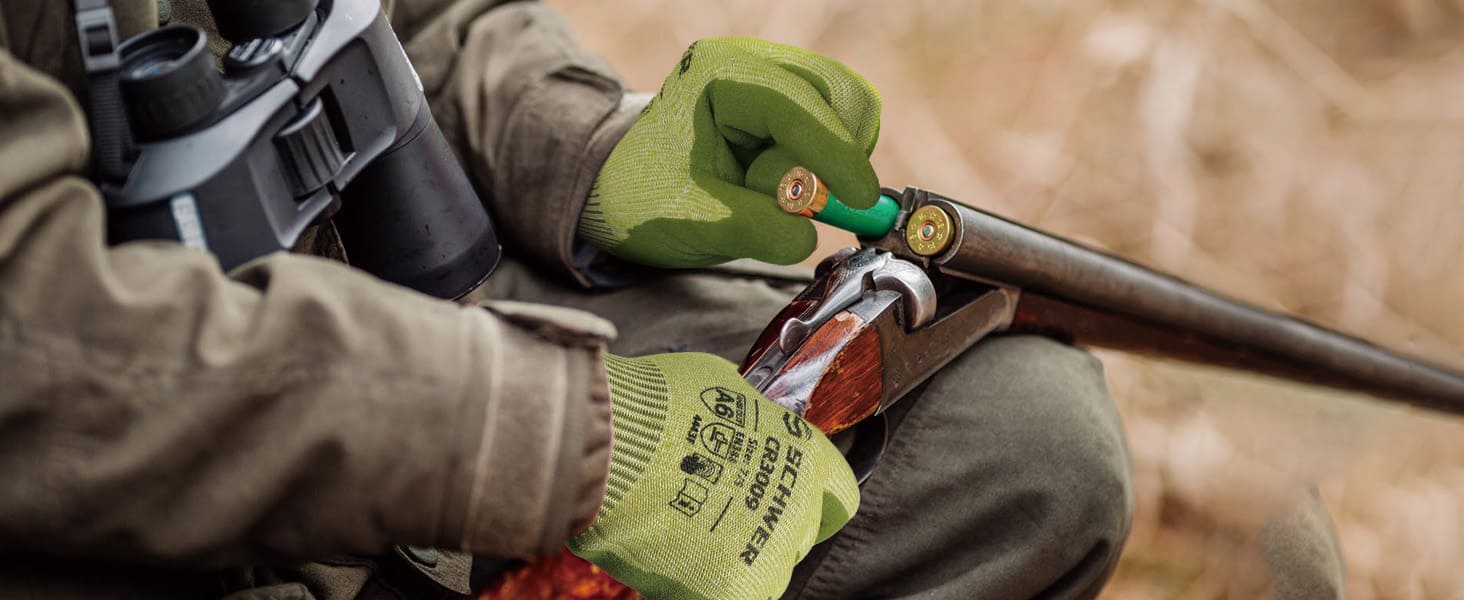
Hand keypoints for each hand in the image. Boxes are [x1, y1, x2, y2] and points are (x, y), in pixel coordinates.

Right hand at [571, 353, 858, 599]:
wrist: (612, 443)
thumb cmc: (656, 405)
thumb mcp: (720, 386)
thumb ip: (745, 413)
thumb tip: (736, 414)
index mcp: (805, 456)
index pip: (838, 494)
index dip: (812, 498)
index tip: (787, 499)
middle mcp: (796, 506)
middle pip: (798, 535)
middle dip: (764, 526)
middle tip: (720, 514)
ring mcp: (766, 552)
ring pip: (764, 572)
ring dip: (734, 560)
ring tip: (687, 537)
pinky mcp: (731, 589)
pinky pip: (725, 594)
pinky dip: (698, 585)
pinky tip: (670, 561)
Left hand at [580, 37, 881, 267]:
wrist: (622, 190)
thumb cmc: (646, 198)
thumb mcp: (693, 221)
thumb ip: (754, 229)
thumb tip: (808, 238)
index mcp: (719, 75)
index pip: (798, 105)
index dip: (836, 154)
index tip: (861, 200)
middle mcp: (752, 63)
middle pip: (839, 93)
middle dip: (836, 153)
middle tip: (808, 203)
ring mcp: (775, 79)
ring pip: (847, 109)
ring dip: (833, 160)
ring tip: (783, 196)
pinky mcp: (790, 105)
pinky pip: (838, 126)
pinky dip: (831, 160)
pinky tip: (793, 187)